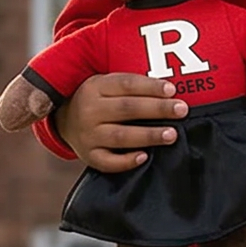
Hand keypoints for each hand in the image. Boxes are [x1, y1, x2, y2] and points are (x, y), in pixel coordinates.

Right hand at [54, 74, 185, 172]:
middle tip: (182, 110)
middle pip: (127, 109)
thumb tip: (170, 91)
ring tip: (172, 134)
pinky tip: (145, 157)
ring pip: (120, 136)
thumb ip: (132, 87)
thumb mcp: (106, 84)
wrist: (63, 119)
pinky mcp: (88, 155)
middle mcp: (89, 110)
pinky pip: (107, 162)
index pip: (126, 84)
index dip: (150, 87)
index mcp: (95, 87)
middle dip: (157, 109)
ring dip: (148, 135)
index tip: (173, 90)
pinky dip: (126, 161)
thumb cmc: (98, 99)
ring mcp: (88, 135)